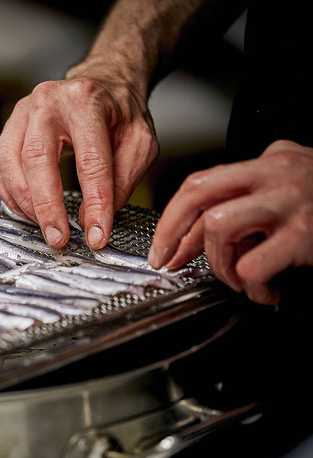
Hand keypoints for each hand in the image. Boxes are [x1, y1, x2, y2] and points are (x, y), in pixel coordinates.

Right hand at [0, 73, 158, 248]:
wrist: (100, 82)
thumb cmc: (119, 113)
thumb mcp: (140, 143)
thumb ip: (121, 182)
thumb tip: (92, 221)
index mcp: (86, 101)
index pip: (90, 161)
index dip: (94, 203)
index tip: (97, 234)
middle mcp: (47, 102)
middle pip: (36, 160)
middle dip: (46, 207)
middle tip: (58, 238)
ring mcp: (21, 114)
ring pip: (8, 165)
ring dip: (24, 204)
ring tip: (45, 225)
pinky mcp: (7, 129)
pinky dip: (9, 195)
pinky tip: (29, 209)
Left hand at [149, 140, 312, 304]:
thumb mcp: (297, 184)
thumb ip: (256, 194)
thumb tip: (200, 232)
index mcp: (272, 161)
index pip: (203, 182)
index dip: (173, 218)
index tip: (164, 247)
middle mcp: (278, 173)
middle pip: (198, 193)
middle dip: (171, 232)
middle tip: (168, 262)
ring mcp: (292, 201)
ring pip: (219, 226)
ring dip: (219, 263)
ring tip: (239, 280)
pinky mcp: (307, 234)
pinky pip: (252, 265)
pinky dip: (252, 286)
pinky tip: (268, 292)